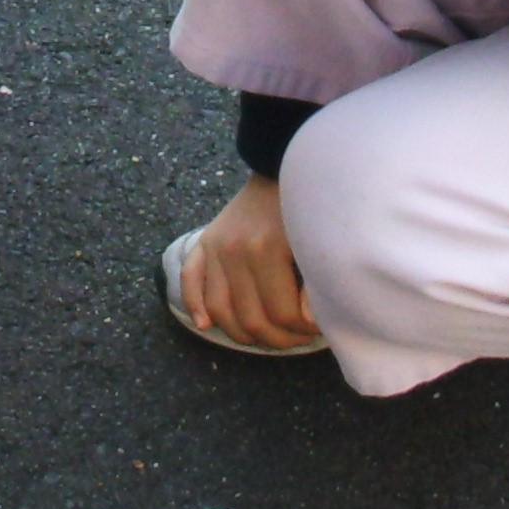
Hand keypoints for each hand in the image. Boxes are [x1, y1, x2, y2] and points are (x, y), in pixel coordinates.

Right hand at [179, 176, 321, 350]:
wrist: (280, 169)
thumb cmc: (305, 208)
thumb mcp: (316, 243)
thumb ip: (314, 285)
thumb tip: (306, 323)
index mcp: (266, 250)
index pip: (281, 313)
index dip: (301, 330)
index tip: (317, 329)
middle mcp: (234, 251)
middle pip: (250, 319)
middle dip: (278, 339)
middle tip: (298, 338)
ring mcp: (214, 247)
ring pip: (220, 310)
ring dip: (243, 334)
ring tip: (268, 337)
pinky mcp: (203, 242)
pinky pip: (190, 280)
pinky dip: (194, 306)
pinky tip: (206, 326)